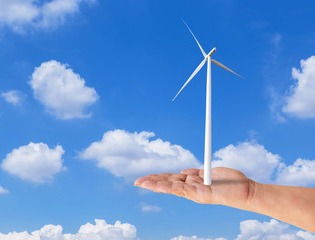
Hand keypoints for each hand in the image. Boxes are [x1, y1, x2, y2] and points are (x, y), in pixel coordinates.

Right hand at [134, 167, 256, 209]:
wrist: (246, 190)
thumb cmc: (230, 182)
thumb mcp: (208, 173)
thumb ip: (195, 173)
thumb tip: (182, 172)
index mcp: (191, 184)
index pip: (170, 180)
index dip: (157, 178)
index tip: (145, 178)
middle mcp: (191, 190)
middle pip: (167, 184)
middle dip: (151, 183)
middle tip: (136, 182)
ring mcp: (195, 193)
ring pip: (171, 188)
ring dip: (155, 185)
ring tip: (141, 184)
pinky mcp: (202, 193)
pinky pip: (183, 190)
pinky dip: (170, 187)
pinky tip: (159, 186)